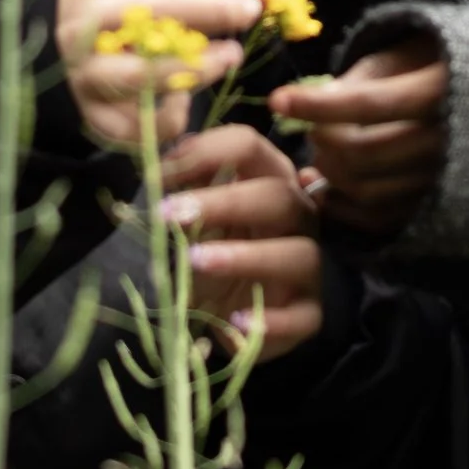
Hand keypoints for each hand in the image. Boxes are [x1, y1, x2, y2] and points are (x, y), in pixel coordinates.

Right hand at [55, 0, 280, 145]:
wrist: (53, 45)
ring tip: (231, 58)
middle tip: (253, 14)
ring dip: (197, 67)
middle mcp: (84, 22)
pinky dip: (168, 116)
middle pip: (158, 14)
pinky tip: (183, 103)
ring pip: (145, 74)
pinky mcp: (90, 114)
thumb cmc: (120, 6)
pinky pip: (138, 123)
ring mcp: (84, 71)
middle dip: (214, 12)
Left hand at [161, 123, 323, 357]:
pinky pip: (302, 317)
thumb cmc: (216, 252)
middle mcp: (298, 217)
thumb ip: (185, 188)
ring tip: (194, 261)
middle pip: (278, 197)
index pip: (250, 146)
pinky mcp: (309, 313)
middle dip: (223, 202)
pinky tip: (234, 321)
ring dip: (245, 256)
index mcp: (269, 180)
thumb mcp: (196, 219)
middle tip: (168, 215)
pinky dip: (271, 321)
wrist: (233, 311)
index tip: (160, 172)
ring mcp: (308, 267)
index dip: (206, 152)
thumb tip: (159, 163)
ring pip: (298, 254)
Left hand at [267, 37, 448, 237]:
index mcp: (440, 93)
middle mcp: (446, 143)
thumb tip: (320, 101)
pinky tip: (321, 187)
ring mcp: (439, 181)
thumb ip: (361, 78)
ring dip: (327, 173)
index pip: (368, 104)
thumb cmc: (424, 67)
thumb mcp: (397, 56)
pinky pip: (376, 218)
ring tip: (317, 152)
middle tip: (307, 127)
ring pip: (365, 188)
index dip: (317, 105)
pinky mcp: (428, 207)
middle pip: (362, 152)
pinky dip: (340, 207)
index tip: (277, 99)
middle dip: (321, 140)